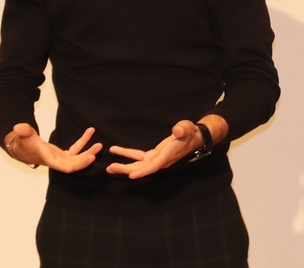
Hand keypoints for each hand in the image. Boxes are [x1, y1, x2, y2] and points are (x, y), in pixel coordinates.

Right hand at [5, 123, 101, 172]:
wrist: (24, 148)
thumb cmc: (24, 143)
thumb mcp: (23, 136)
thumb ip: (23, 131)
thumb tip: (18, 127)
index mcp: (47, 158)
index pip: (61, 165)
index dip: (73, 165)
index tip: (87, 160)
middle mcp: (56, 160)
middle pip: (73, 164)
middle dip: (85, 159)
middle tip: (97, 150)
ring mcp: (61, 158)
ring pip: (77, 158)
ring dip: (88, 152)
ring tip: (99, 145)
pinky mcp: (63, 154)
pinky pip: (76, 149)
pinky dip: (84, 142)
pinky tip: (90, 131)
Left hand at [106, 115, 228, 178]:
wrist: (194, 137)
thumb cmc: (190, 132)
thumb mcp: (187, 127)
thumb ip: (182, 129)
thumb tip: (177, 130)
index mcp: (168, 155)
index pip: (154, 166)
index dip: (142, 171)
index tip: (130, 175)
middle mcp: (161, 160)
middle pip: (142, 168)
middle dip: (126, 169)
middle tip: (110, 168)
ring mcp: (157, 158)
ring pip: (138, 165)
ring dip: (124, 165)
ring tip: (109, 166)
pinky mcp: (154, 155)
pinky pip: (139, 157)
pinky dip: (127, 154)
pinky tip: (116, 151)